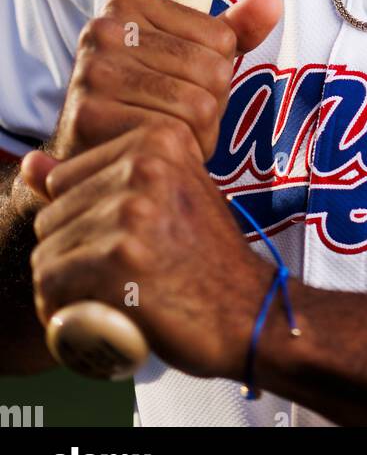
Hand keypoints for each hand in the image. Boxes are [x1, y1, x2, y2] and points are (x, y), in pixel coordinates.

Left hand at [21, 123, 281, 379]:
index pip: (65, 177)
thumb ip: (99, 176)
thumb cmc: (206, 257)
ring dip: (63, 285)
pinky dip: (60, 309)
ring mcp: (133, 209)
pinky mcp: (120, 256)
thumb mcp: (164, 197)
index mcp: (159, 138)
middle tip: (107, 279)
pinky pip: (53, 283)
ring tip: (98, 298)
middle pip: (53, 214)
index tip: (113, 243)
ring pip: (48, 251)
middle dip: (69, 254)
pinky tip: (89, 316)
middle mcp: (145, 165)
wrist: (249, 309)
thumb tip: (30, 164)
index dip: (80, 220)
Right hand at [51, 0, 282, 162]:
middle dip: (211, 105)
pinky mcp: (89, 115)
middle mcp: (104, 28)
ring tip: (171, 132)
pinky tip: (157, 150)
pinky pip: (172, 133)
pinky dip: (180, 150)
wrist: (92, 156)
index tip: (185, 82)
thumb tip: (271, 3)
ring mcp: (93, 71)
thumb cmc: (145, 99)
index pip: (221, 38)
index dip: (218, 71)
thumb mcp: (188, 55)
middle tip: (179, 117)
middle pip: (213, 71)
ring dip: (199, 133)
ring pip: (199, 104)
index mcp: (128, 2)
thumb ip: (231, 30)